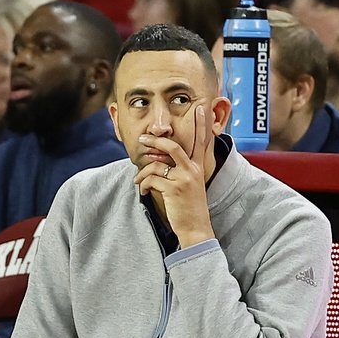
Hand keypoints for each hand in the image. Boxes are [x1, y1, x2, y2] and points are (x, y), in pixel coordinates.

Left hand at [133, 104, 215, 247]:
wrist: (195, 229)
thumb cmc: (189, 209)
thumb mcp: (190, 187)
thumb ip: (180, 171)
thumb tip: (159, 162)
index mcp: (198, 168)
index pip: (200, 142)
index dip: (200, 124)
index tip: (200, 108)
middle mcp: (193, 170)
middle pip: (172, 145)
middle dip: (154, 140)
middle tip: (142, 139)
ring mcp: (184, 179)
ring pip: (156, 164)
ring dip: (142, 172)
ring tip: (137, 181)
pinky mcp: (174, 189)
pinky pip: (151, 179)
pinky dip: (143, 184)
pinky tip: (142, 191)